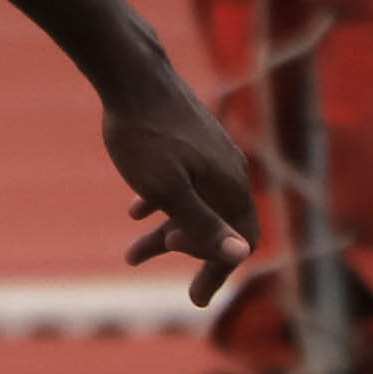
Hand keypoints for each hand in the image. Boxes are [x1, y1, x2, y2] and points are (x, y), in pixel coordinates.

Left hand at [100, 74, 259, 307]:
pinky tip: (136, 211)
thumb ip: (203, 224)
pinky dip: (163, 202)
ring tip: (131, 254)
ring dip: (166, 232)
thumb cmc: (145, 136)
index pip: (240, 239)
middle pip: (218, 224)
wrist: (131, 75)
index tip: (195, 298)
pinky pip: (184, 181)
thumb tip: (242, 256)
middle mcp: (228, 168)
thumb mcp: (168, 190)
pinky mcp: (190, 138)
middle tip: (157, 275)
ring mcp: (210, 152)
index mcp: (229, 184)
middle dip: (187, 254)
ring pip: (196, 203)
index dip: (220, 271)